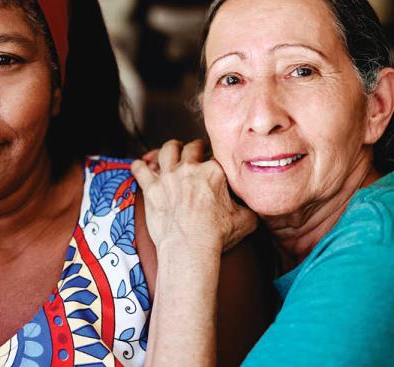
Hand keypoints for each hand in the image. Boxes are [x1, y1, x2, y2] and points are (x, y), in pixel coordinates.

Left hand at [131, 139, 256, 253]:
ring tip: (172, 149)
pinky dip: (139, 166)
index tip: (216, 162)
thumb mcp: (246, 220)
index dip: (217, 159)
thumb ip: (249, 207)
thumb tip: (254, 206)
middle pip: (192, 147)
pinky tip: (140, 164)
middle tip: (197, 150)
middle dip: (195, 147)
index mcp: (214, 171)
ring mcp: (168, 176)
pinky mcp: (151, 188)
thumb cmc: (218, 235)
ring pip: (167, 150)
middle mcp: (190, 168)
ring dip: (170, 148)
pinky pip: (140, 169)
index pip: (216, 156)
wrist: (189, 246)